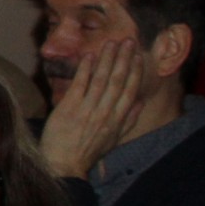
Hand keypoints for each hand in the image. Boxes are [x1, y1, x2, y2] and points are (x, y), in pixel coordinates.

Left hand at [38, 39, 145, 178]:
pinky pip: (80, 85)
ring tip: (111, 43)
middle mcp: (106, 113)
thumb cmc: (88, 152)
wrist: (64, 164)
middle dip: (124, 59)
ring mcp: (88, 110)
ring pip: (101, 79)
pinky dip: (85, 70)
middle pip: (118, 81)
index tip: (138, 56)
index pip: (130, 90)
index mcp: (118, 120)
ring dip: (107, 59)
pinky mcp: (69, 108)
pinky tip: (89, 56)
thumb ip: (128, 120)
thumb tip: (140, 103)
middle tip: (128, 40)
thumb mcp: (114, 140)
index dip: (135, 71)